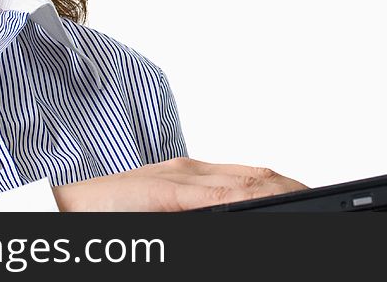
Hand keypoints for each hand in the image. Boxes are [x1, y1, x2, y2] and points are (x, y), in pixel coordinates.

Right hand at [52, 156, 306, 210]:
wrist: (67, 208)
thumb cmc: (110, 215)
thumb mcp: (164, 214)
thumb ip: (196, 214)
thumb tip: (227, 217)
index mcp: (190, 176)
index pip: (248, 176)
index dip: (281, 184)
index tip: (306, 197)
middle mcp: (189, 171)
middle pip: (253, 175)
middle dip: (289, 187)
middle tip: (319, 198)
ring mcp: (178, 179)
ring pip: (242, 181)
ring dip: (277, 190)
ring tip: (304, 199)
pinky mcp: (166, 192)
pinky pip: (212, 195)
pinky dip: (243, 197)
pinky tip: (262, 202)